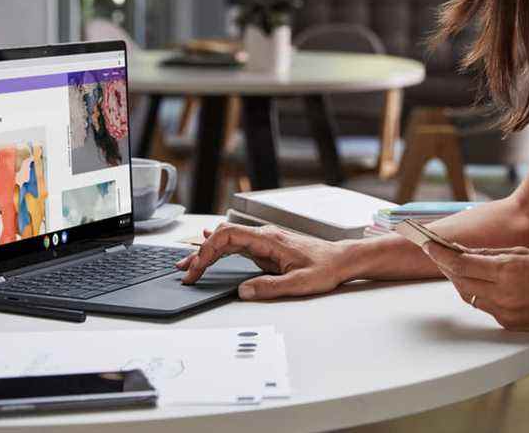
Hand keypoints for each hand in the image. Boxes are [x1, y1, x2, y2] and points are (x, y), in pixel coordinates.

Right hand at [176, 223, 350, 300]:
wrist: (342, 259)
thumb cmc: (325, 268)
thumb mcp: (299, 283)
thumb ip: (270, 287)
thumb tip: (243, 291)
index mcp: (268, 240)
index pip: (227, 237)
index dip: (207, 251)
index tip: (197, 269)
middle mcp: (263, 236)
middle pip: (223, 237)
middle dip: (201, 253)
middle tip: (186, 272)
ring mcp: (264, 241)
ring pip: (228, 240)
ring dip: (207, 252)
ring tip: (189, 265)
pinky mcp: (266, 248)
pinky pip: (237, 245)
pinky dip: (219, 250)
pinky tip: (209, 250)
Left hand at [423, 242, 528, 331]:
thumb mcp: (524, 253)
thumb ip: (490, 254)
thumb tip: (463, 251)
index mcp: (507, 272)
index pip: (461, 263)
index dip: (439, 253)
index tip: (427, 244)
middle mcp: (502, 294)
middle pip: (458, 279)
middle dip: (444, 264)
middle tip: (434, 251)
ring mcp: (503, 312)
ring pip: (467, 294)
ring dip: (456, 278)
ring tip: (451, 264)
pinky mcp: (506, 324)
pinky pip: (481, 305)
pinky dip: (473, 291)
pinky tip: (473, 281)